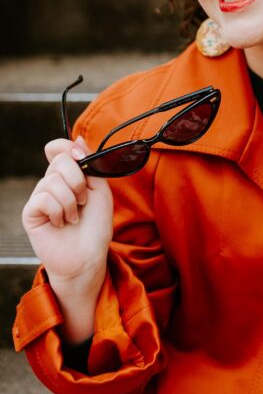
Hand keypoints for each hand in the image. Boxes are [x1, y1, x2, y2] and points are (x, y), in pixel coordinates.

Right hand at [23, 136, 112, 289]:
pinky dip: (59, 211)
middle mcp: (51, 184)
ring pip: (52, 181)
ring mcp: (39, 198)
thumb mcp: (100, 190)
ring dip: (71, 201)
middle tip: (84, 200)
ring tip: (74, 217)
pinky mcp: (30, 214)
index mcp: (68, 176)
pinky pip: (43, 198)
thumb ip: (90, 165)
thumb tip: (77, 137)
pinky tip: (62, 223)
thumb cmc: (96, 225)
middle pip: (59, 161)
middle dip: (78, 180)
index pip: (57, 149)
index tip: (80, 155)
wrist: (89, 255)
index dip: (66, 147)